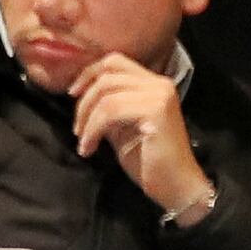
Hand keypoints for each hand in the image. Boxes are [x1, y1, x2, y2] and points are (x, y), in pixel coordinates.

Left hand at [66, 52, 212, 218]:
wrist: (177, 187)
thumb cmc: (151, 163)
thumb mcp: (122, 129)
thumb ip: (108, 109)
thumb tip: (83, 98)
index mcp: (154, 84)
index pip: (114, 62)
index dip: (89, 74)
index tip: (73, 95)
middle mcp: (159, 84)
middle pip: (107, 73)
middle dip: (84, 100)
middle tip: (77, 128)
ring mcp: (159, 95)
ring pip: (107, 94)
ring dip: (87, 119)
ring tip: (84, 143)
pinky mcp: (156, 111)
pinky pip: (111, 111)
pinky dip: (93, 130)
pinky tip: (89, 148)